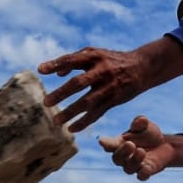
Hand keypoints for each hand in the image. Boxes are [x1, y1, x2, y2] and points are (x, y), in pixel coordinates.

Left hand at [38, 37, 182, 133]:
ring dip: (70, 112)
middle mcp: (102, 71)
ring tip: (56, 121)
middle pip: (78, 83)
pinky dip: (84, 122)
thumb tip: (56, 74)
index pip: (71, 60)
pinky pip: (97, 113)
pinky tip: (71, 129)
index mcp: (94, 56)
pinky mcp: (114, 100)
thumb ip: (74, 61)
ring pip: (87, 102)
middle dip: (61, 93)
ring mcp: (109, 87)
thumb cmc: (111, 60)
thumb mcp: (96, 54)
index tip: (40, 70)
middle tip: (45, 103)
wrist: (141, 67)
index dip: (56, 64)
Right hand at [98, 115, 175, 180]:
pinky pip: (141, 176)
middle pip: (117, 159)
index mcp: (119, 144)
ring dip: (134, 160)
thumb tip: (141, 120)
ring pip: (128, 169)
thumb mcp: (145, 126)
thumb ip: (141, 123)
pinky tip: (146, 168)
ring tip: (141, 151)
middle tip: (130, 144)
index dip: (105, 143)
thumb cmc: (148, 134)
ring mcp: (134, 166)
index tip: (102, 141)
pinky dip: (143, 173)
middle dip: (123, 152)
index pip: (109, 145)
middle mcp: (124, 157)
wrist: (163, 145)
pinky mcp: (146, 172)